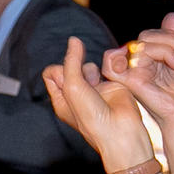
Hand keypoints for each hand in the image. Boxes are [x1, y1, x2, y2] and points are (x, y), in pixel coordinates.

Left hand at [42, 37, 153, 169]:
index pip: (52, 73)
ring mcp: (94, 90)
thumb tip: (74, 40)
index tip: (69, 79)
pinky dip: (108, 69)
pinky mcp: (111, 86)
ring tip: (97, 83)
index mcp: (61, 99)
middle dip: (76, 69)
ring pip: (87, 65)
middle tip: (85, 84)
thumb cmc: (93, 118)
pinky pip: (105, 68)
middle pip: (69, 66)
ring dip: (91, 69)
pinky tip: (110, 79)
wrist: (122, 133)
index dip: (59, 70)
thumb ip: (72, 61)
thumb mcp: (73, 87)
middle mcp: (76, 95)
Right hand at [104, 16, 173, 159]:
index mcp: (147, 62)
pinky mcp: (132, 83)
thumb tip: (169, 15)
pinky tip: (173, 63)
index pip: (148, 36)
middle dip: (168, 38)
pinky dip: (151, 54)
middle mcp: (137, 67)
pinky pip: (120, 62)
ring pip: (139, 45)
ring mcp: (133, 74)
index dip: (167, 34)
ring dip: (165, 47)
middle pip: (143, 37)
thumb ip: (173, 39)